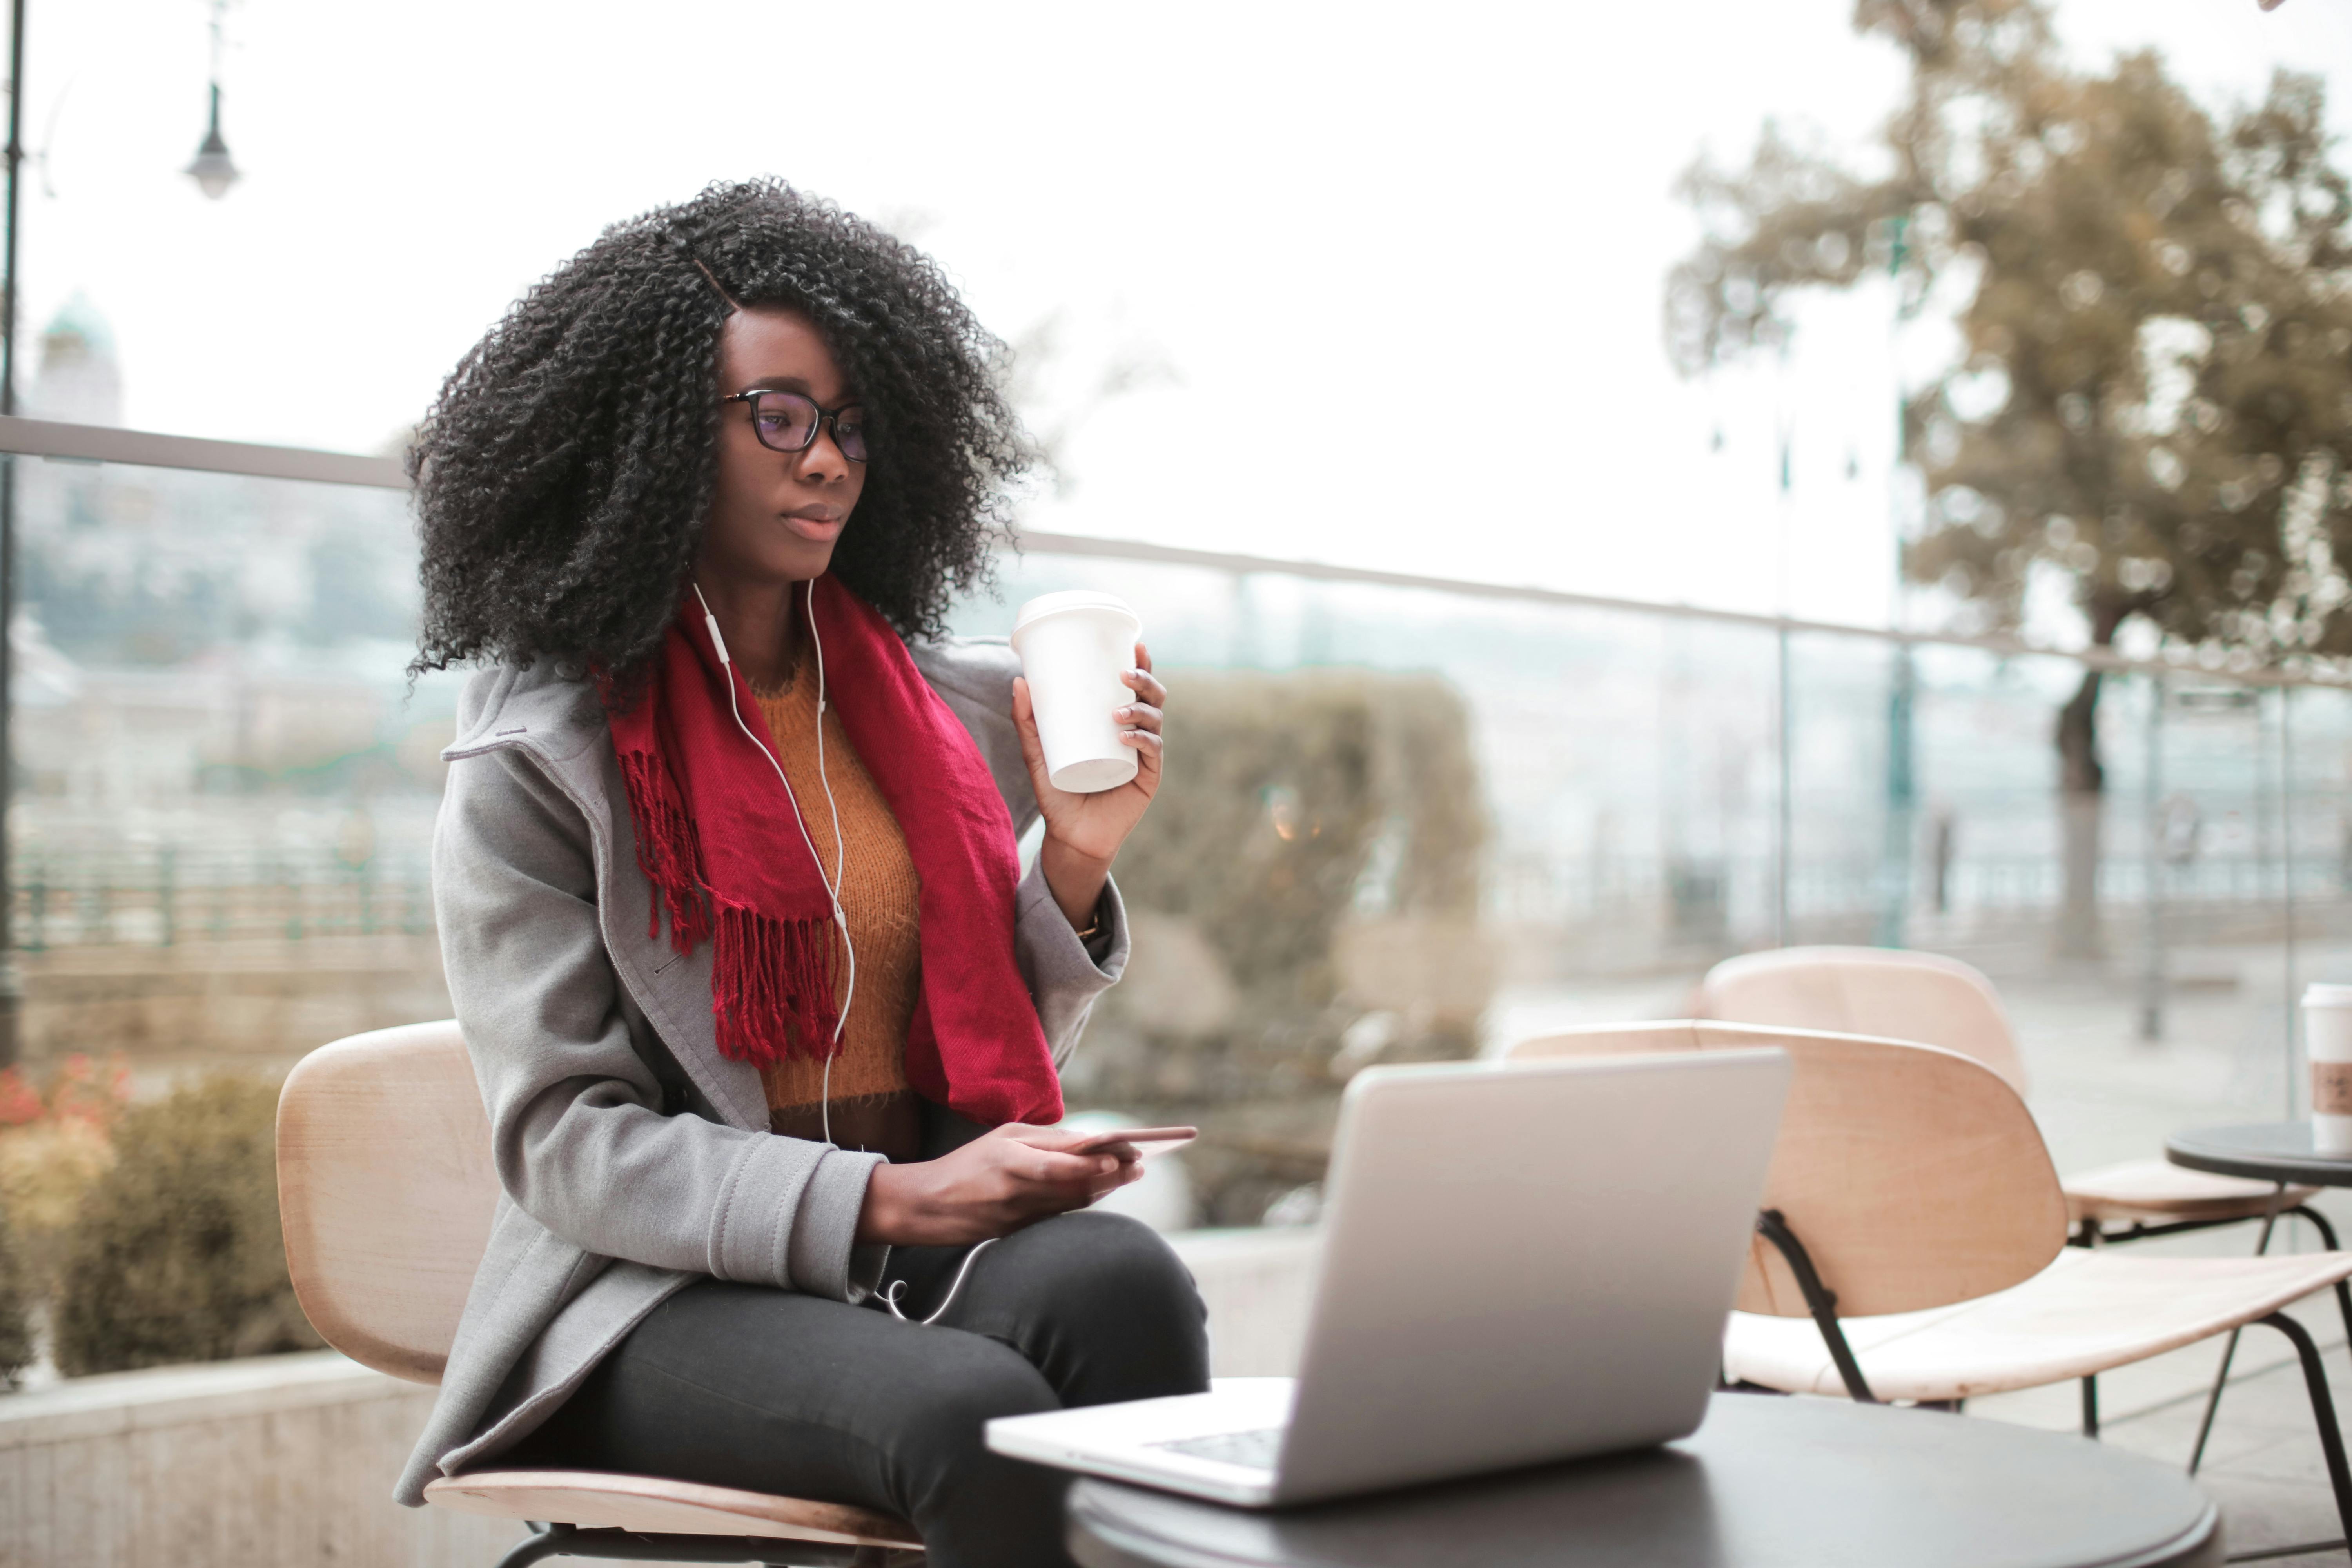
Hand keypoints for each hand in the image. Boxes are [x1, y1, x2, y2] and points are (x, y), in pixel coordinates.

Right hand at [855, 1123, 1143, 1246]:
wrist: (926, 1206)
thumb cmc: (969, 1163)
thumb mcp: (1002, 1138)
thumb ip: (1044, 1140)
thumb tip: (1087, 1142)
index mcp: (1007, 1160)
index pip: (1057, 1164)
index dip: (1091, 1164)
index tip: (1121, 1156)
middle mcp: (1014, 1190)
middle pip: (1073, 1187)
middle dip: (1111, 1177)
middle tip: (1139, 1166)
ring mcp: (1017, 1216)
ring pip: (1071, 1204)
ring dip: (1103, 1190)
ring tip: (1129, 1174)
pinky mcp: (1018, 1233)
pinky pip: (1059, 1216)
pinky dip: (1082, 1202)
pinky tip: (1102, 1190)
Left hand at [1013, 643, 1164, 929]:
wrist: (1070, 836)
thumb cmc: (1058, 792)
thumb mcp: (1037, 753)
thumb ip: (1026, 721)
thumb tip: (1018, 680)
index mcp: (1117, 722)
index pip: (1135, 687)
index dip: (1141, 664)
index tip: (1133, 644)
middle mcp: (1136, 734)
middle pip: (1153, 698)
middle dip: (1145, 680)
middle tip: (1123, 674)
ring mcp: (1144, 756)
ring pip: (1156, 720)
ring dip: (1140, 709)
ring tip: (1116, 711)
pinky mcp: (1148, 779)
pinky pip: (1152, 752)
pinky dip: (1142, 740)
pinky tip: (1127, 736)